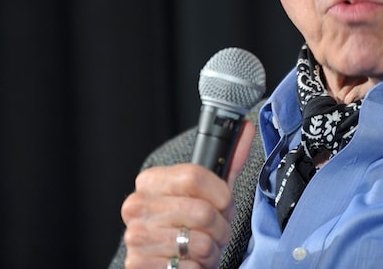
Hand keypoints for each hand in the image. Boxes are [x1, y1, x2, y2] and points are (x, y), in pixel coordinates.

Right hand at [120, 121, 254, 267]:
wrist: (167, 265)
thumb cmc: (190, 228)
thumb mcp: (209, 194)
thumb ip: (228, 162)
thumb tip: (247, 128)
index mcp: (150, 181)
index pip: (194, 176)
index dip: (220, 196)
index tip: (224, 205)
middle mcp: (136, 206)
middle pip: (202, 212)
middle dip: (220, 228)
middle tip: (215, 233)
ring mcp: (135, 237)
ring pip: (199, 243)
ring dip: (210, 251)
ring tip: (201, 250)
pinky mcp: (137, 266)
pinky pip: (188, 268)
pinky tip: (188, 264)